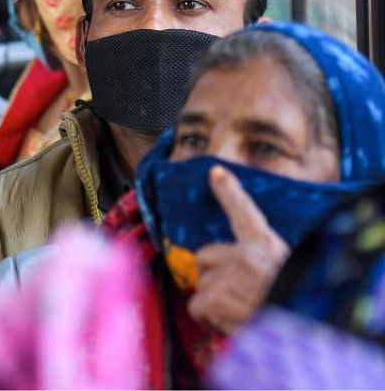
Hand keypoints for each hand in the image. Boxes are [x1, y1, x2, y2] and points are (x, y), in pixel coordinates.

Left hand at [187, 166, 289, 334]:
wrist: (302, 327)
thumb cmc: (295, 304)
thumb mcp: (290, 274)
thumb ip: (264, 262)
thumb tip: (239, 264)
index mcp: (268, 245)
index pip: (244, 211)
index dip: (229, 191)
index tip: (216, 172)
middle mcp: (247, 255)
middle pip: (204, 256)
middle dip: (214, 275)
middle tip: (238, 293)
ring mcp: (230, 275)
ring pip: (201, 285)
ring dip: (214, 301)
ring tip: (241, 311)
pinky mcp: (217, 296)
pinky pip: (197, 306)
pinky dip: (209, 317)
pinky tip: (231, 321)